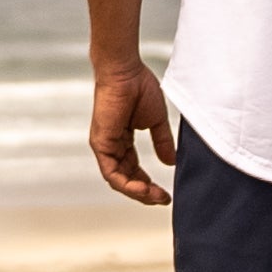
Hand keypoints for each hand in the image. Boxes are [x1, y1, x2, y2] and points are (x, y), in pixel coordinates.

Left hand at [89, 63, 176, 205]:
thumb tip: (170, 162)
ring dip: (137, 192)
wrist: (126, 72)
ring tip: (155, 197)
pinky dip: (126, 184)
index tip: (165, 194)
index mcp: (122, 140)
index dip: (148, 185)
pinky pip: (111, 172)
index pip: (133, 170)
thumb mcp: (156, 121)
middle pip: (125, 179)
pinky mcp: (101, 144)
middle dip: (145, 193)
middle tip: (162, 199)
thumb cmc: (138, 87)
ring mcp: (104, 146)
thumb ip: (162, 142)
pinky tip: (142, 189)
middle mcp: (111, 146)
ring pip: (118, 180)